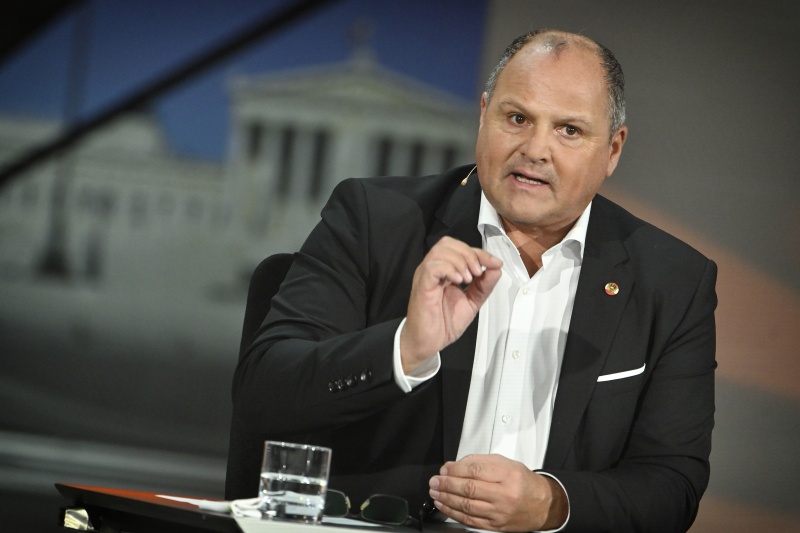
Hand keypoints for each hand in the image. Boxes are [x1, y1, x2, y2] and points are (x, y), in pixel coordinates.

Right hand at [400, 237, 501, 372]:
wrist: (427, 342)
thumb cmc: (443, 323)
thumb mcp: (472, 301)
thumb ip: (484, 285)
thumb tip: (496, 268)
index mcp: (444, 271)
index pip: (460, 249)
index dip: (480, 253)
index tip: (495, 263)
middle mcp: (433, 269)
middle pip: (448, 243)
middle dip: (469, 253)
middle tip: (478, 272)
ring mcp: (426, 276)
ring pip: (441, 250)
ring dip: (461, 261)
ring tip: (468, 279)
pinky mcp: (422, 285)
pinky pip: (434, 266)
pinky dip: (450, 269)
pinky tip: (458, 281)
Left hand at [428, 454, 567, 531]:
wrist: (542, 505)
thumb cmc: (523, 482)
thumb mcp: (506, 463)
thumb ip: (480, 462)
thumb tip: (455, 466)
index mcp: (508, 474)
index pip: (475, 469)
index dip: (455, 469)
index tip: (444, 468)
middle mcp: (504, 494)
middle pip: (469, 488)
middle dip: (447, 484)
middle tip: (435, 481)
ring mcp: (500, 512)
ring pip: (467, 505)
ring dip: (446, 498)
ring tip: (435, 492)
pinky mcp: (496, 525)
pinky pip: (470, 519)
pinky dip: (454, 512)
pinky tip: (444, 505)